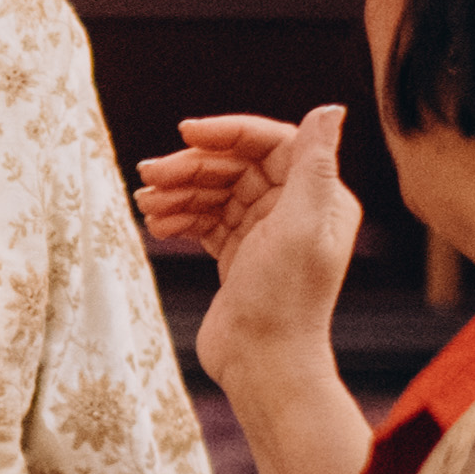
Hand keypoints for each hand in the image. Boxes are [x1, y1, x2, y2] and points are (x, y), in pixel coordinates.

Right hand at [140, 109, 361, 390]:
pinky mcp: (239, 255)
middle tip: (148, 176)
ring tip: (145, 204)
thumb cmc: (284, 300)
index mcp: (319, 197)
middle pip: (236, 166)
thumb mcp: (300, 225)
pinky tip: (156, 226)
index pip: (270, 143)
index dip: (227, 132)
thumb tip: (330, 107)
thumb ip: (313, 164)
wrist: (262, 366)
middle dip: (191, 167)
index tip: (185, 134)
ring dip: (178, 192)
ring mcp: (265, 233)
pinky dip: (180, 217)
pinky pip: (205, 220)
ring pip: (215, 192)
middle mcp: (296, 210)